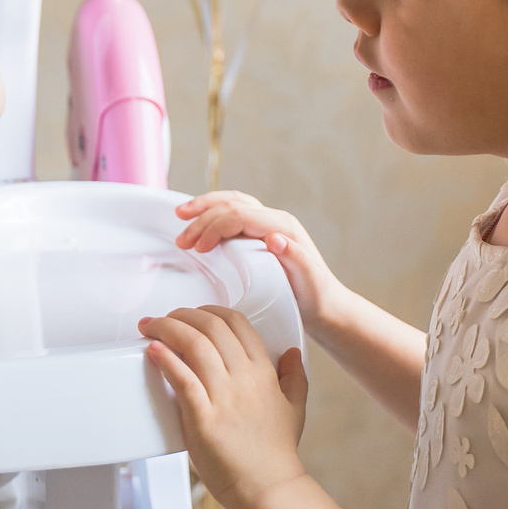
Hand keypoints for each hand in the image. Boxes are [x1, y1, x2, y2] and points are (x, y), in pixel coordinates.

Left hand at [138, 306, 310, 508]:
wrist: (267, 489)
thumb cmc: (275, 453)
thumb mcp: (293, 410)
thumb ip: (294, 378)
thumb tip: (293, 352)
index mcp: (263, 373)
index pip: (237, 322)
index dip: (210, 310)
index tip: (192, 313)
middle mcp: (244, 379)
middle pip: (211, 326)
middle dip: (181, 314)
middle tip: (163, 319)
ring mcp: (224, 397)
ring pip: (194, 344)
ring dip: (166, 328)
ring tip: (150, 328)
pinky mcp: (203, 417)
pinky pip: (182, 378)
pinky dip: (164, 359)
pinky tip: (153, 351)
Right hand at [175, 191, 344, 332]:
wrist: (326, 306)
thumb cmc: (316, 298)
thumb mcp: (309, 282)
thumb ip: (296, 258)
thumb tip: (275, 238)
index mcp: (283, 227)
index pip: (240, 216)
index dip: (215, 227)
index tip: (198, 247)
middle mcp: (275, 220)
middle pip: (231, 204)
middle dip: (202, 218)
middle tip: (182, 239)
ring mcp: (268, 224)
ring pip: (230, 202)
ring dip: (204, 207)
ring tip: (181, 216)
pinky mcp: (260, 232)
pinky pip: (232, 212)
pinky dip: (212, 212)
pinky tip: (199, 221)